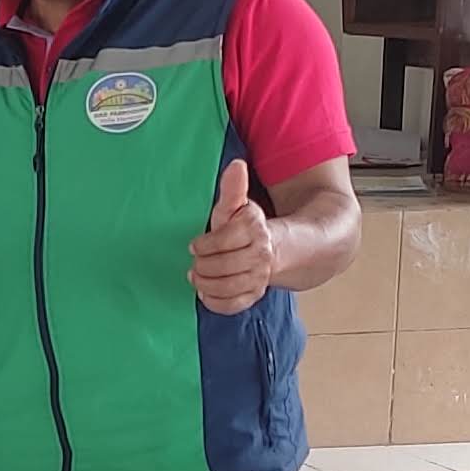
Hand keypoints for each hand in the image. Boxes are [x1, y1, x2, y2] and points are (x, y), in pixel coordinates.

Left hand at [189, 160, 275, 314]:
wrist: (274, 249)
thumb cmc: (244, 227)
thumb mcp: (235, 207)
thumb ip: (233, 189)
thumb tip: (236, 165)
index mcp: (254, 229)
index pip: (222, 240)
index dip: (203, 244)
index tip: (195, 244)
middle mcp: (261, 254)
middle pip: (221, 266)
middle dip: (202, 265)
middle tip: (195, 261)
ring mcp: (260, 277)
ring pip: (226, 286)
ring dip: (205, 283)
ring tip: (198, 276)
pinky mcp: (256, 295)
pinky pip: (233, 305)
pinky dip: (215, 301)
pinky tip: (206, 292)